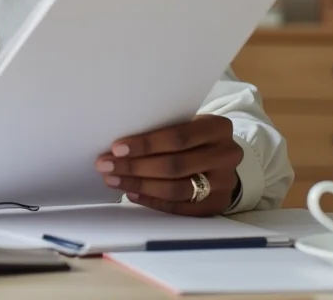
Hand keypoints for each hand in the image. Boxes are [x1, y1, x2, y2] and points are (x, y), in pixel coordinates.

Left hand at [96, 114, 242, 215]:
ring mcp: (224, 183)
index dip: (146, 144)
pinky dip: (152, 201)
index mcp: (218, 128)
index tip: (117, 148)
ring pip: (175, 189)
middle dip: (135, 166)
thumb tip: (120, 145)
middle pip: (174, 165)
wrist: (224, 160)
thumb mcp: (189, 125)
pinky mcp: (217, 205)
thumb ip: (165, 130)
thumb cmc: (196, 138)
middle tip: (106, 165)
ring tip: (114, 180)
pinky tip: (132, 193)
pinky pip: (179, 207)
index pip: (178, 137)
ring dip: (139, 185)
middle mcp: (226, 155)